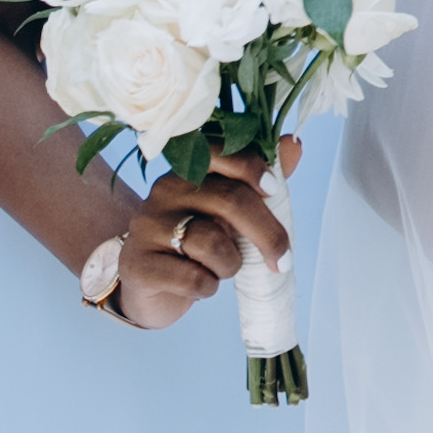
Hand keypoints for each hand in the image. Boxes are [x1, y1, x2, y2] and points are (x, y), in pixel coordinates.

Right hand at [103, 150, 294, 334]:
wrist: (151, 287)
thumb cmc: (197, 243)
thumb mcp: (229, 212)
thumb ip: (260, 180)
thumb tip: (294, 145)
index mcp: (188, 171)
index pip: (222, 153)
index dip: (253, 168)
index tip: (275, 190)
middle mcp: (164, 191)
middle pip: (230, 200)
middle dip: (268, 234)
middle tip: (283, 261)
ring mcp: (147, 227)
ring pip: (212, 243)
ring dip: (230, 265)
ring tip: (220, 270)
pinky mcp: (138, 264)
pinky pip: (192, 278)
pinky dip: (208, 287)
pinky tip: (200, 286)